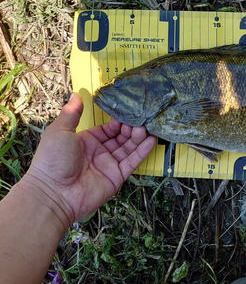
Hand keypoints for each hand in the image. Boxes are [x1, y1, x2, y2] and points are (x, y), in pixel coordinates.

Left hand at [23, 93, 155, 227]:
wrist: (53, 193)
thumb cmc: (53, 160)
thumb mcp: (60, 131)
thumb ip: (71, 113)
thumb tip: (76, 94)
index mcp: (86, 141)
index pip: (108, 128)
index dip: (119, 120)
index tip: (129, 111)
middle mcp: (99, 152)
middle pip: (121, 137)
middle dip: (130, 127)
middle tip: (139, 119)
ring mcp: (109, 165)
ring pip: (128, 148)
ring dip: (137, 137)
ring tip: (145, 127)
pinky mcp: (116, 177)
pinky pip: (132, 162)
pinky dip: (142, 152)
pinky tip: (150, 140)